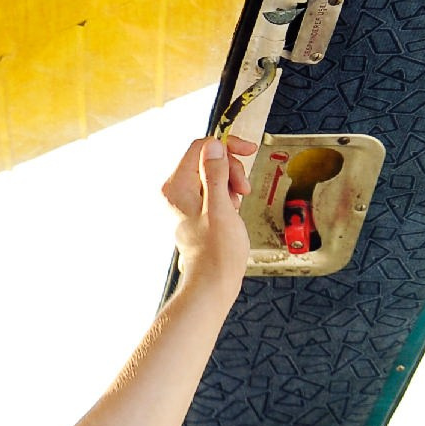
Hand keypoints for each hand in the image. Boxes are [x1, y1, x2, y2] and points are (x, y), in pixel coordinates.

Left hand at [162, 134, 254, 289]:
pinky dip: (228, 194)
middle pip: (208, 159)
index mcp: (177, 187)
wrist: (213, 279)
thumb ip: (215, 175)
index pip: (201, 147)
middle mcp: (177, 191)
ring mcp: (186, 200)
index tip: (247, 150)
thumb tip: (213, 147)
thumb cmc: (216, 252)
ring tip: (235, 204)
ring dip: (232, 182)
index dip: (227, 146)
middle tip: (241, 188)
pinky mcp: (196, 209)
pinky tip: (231, 209)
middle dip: (231, 168)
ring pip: (214, 174)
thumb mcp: (220, 208)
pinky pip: (215, 189)